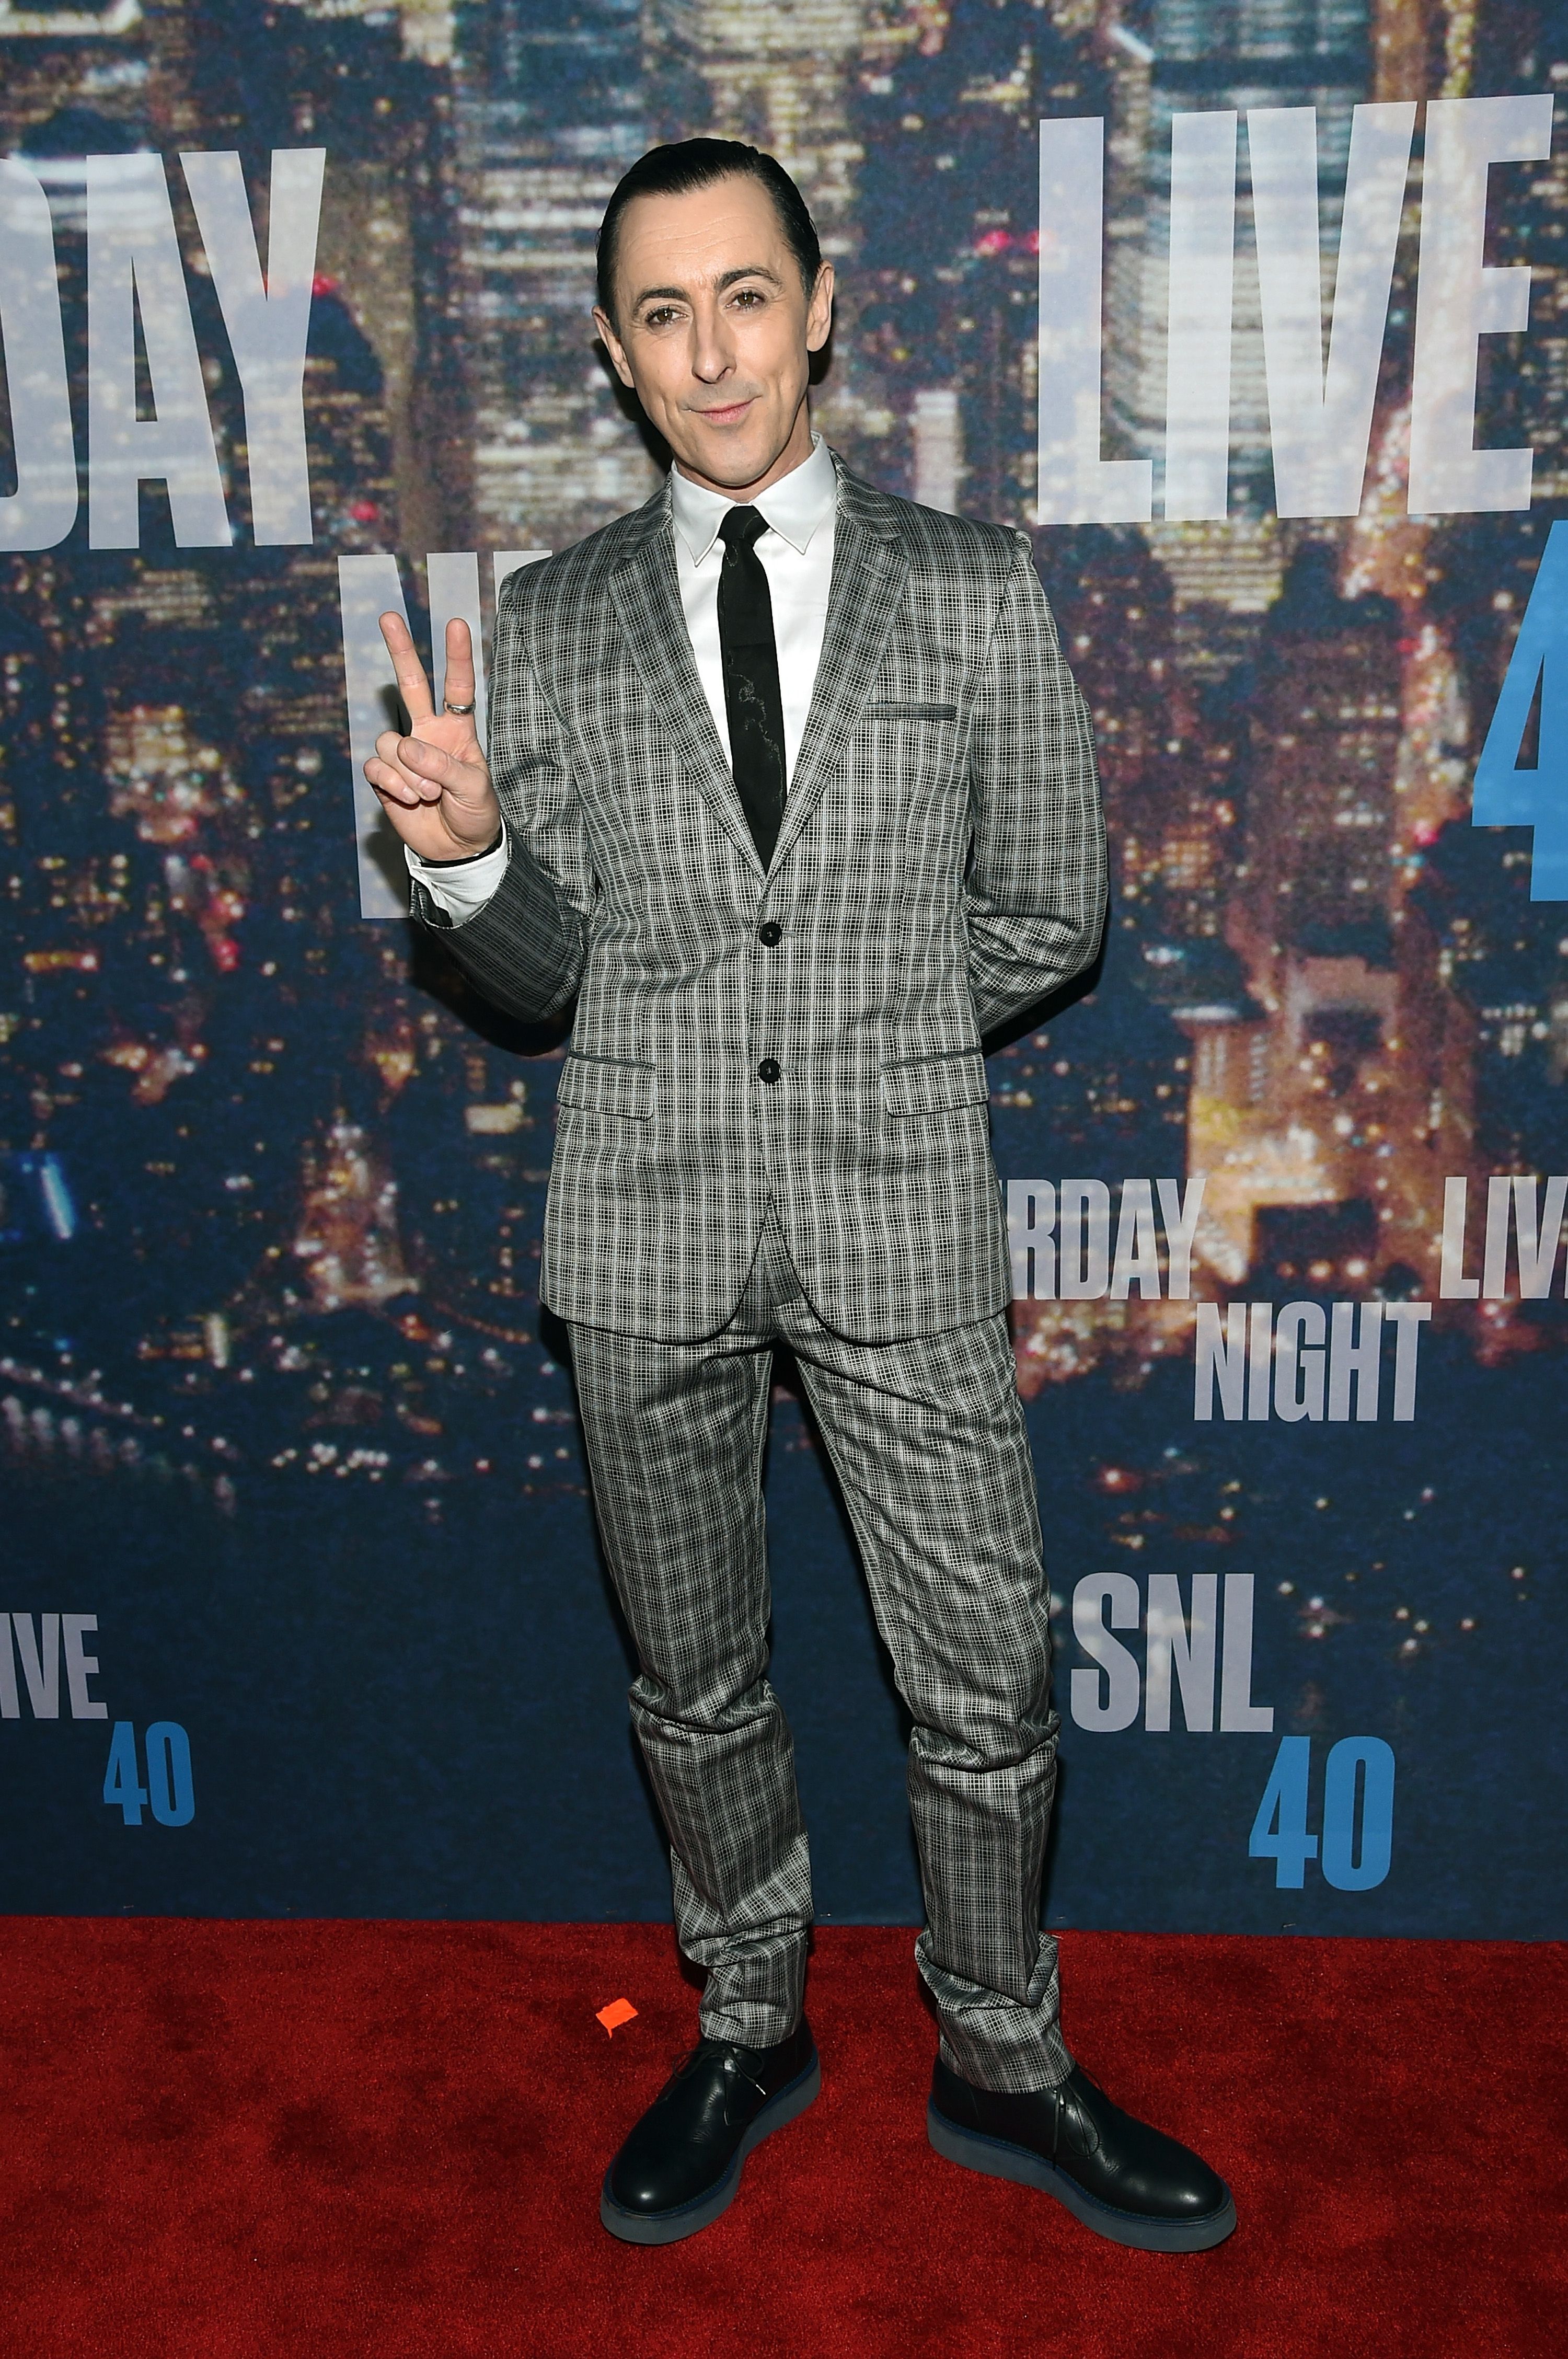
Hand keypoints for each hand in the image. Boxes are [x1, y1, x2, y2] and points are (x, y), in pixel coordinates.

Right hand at [364, 614, 501, 862]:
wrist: (457, 849)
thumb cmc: (474, 813)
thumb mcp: (474, 790)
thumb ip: (445, 766)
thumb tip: (407, 748)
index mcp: (457, 730)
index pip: (458, 687)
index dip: (457, 657)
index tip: (456, 624)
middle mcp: (427, 733)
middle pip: (411, 684)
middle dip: (401, 650)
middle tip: (389, 615)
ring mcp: (403, 753)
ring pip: (389, 740)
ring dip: (409, 771)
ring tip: (429, 794)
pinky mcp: (384, 775)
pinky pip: (377, 767)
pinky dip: (393, 784)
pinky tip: (410, 800)